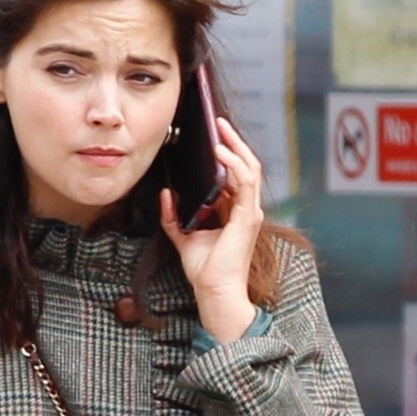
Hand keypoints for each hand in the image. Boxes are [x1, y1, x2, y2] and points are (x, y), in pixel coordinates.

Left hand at [159, 114, 264, 344]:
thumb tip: (166, 194)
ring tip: (221, 130)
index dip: (228, 154)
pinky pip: (245, 181)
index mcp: (235, 212)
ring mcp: (250, 212)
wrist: (214, 292)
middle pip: (246, 166)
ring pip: (250, 168)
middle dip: (234, 142)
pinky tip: (220, 152)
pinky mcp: (247, 217)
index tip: (215, 137)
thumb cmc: (205, 270)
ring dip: (236, 146)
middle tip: (219, 123)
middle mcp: (247, 210)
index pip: (236, 175)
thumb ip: (173, 216)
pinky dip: (234, 164)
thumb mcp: (183, 237)